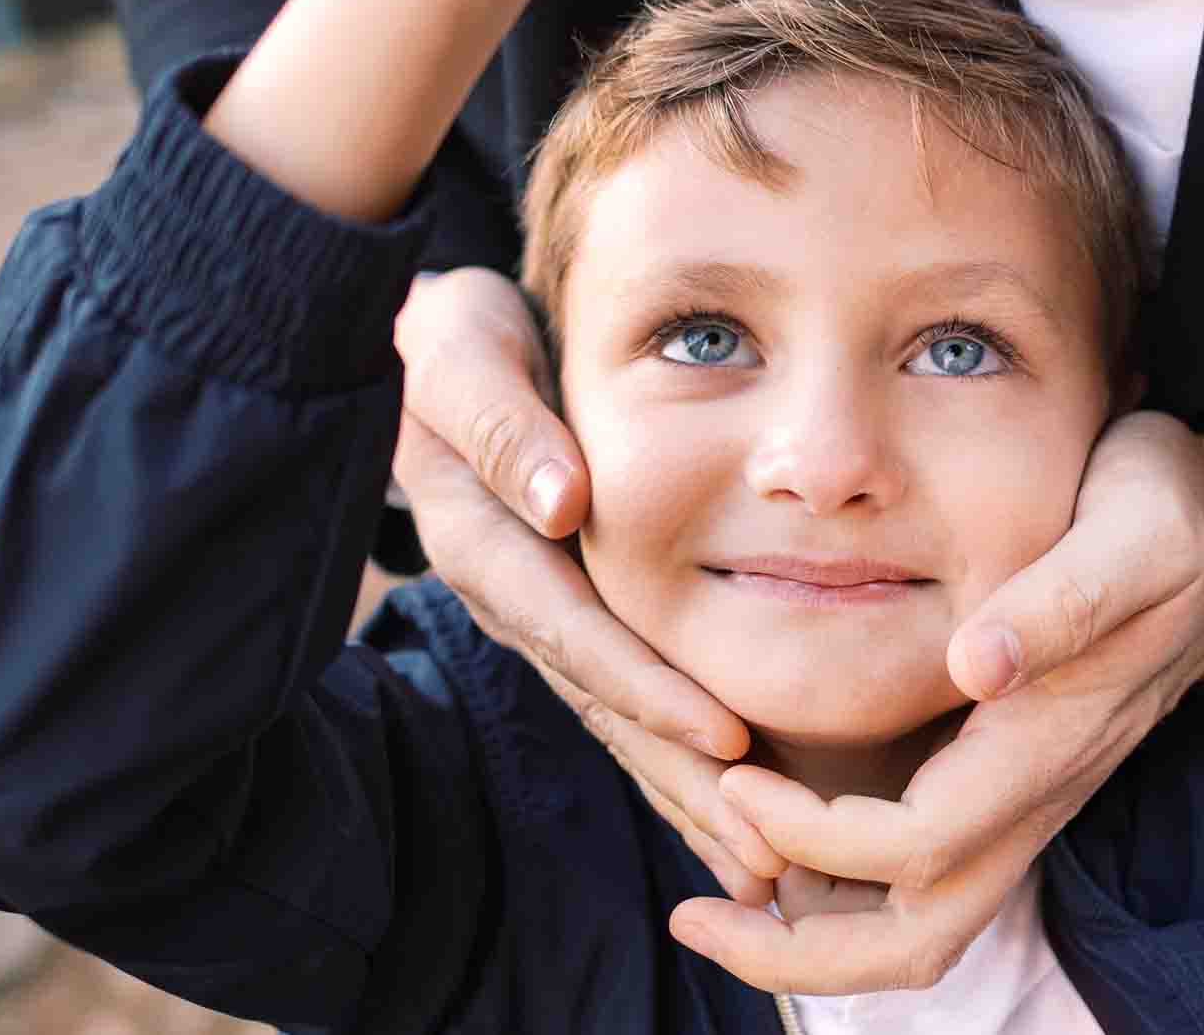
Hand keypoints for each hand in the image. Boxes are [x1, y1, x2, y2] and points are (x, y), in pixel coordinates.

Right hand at [392, 269, 783, 903]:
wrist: (436, 347)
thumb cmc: (463, 331)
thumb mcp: (461, 346)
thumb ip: (499, 420)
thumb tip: (559, 502)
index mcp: (486, 538)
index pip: (572, 628)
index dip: (647, 686)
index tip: (726, 738)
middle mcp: (513, 596)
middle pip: (604, 702)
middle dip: (682, 780)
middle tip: (767, 855)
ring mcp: (539, 617)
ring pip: (617, 721)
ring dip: (687, 796)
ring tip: (767, 872)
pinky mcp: (565, 622)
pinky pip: (622, 704)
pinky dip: (673, 765)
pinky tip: (735, 823)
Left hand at [668, 412, 1203, 992]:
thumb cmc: (1168, 520)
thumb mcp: (1131, 535)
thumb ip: (1059, 603)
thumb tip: (975, 663)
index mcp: (1047, 747)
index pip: (918, 846)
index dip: (818, 835)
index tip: (739, 781)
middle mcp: (1034, 797)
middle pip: (920, 939)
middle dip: (800, 952)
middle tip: (694, 914)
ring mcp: (1023, 802)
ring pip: (922, 925)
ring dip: (814, 936)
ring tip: (714, 900)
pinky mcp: (1006, 784)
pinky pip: (921, 879)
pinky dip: (840, 888)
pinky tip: (771, 842)